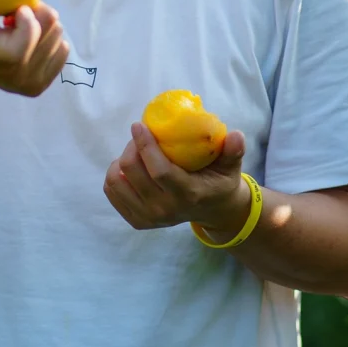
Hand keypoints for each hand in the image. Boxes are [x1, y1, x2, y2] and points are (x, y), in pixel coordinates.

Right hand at [0, 0, 69, 98]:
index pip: (22, 45)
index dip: (29, 22)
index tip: (21, 8)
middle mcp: (15, 76)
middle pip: (49, 33)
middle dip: (39, 13)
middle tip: (21, 10)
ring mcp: (31, 83)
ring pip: (58, 36)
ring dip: (44, 24)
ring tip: (20, 26)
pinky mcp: (42, 83)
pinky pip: (62, 48)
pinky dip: (50, 37)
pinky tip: (29, 39)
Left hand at [104, 121, 249, 236]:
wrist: (214, 212)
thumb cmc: (219, 182)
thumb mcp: (231, 167)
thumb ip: (234, 151)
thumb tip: (235, 135)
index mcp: (188, 195)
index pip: (159, 170)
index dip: (145, 145)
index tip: (139, 125)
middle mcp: (165, 209)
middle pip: (132, 172)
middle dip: (132, 147)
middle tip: (141, 136)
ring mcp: (149, 218)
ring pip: (116, 182)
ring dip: (121, 160)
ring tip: (135, 152)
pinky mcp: (137, 221)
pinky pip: (112, 192)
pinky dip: (116, 175)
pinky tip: (130, 168)